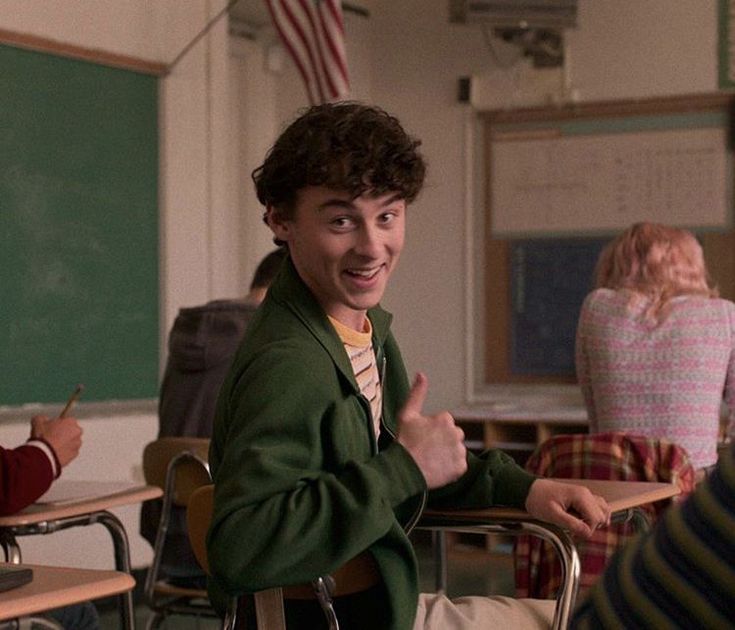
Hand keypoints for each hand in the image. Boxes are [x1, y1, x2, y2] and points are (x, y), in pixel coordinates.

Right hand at [30, 415, 82, 466]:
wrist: (43, 455)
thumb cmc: (42, 436)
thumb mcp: (38, 421)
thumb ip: (42, 418)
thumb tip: (43, 419)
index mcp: (71, 421)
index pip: (66, 421)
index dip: (58, 425)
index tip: (51, 429)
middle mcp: (78, 432)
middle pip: (70, 431)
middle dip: (62, 434)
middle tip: (51, 439)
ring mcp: (77, 444)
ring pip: (71, 442)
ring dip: (64, 444)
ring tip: (52, 447)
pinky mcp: (75, 454)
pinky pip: (70, 452)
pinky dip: (64, 452)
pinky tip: (54, 453)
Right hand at [396, 373, 466, 488]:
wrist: (404, 469)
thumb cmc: (404, 442)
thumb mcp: (406, 414)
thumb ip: (417, 393)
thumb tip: (421, 374)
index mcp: (445, 419)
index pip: (444, 423)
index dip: (432, 431)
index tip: (422, 438)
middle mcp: (456, 433)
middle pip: (453, 436)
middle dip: (444, 441)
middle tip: (427, 449)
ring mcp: (459, 451)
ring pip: (457, 450)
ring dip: (448, 454)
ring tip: (432, 460)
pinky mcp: (461, 467)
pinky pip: (459, 465)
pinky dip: (451, 468)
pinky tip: (438, 468)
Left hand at [525, 478, 610, 538]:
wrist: (529, 490)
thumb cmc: (538, 500)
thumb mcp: (552, 515)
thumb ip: (571, 524)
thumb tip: (588, 533)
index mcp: (580, 496)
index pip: (595, 519)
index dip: (586, 530)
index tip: (573, 534)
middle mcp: (586, 493)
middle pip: (601, 516)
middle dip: (590, 527)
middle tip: (573, 530)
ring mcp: (585, 494)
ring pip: (603, 510)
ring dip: (595, 522)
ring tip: (579, 526)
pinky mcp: (582, 497)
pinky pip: (597, 507)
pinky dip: (594, 516)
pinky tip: (583, 521)